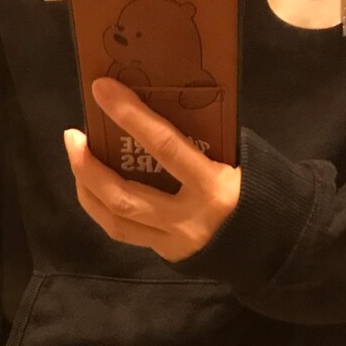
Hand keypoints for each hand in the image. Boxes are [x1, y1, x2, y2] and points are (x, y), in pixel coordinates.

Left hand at [63, 76, 240, 263]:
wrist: (272, 245)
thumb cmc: (256, 189)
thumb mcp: (234, 160)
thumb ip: (198, 142)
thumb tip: (153, 110)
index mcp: (212, 187)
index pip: (163, 146)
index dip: (129, 116)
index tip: (101, 89)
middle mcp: (187, 220)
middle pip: (123, 196)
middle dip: (89, 166)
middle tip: (73, 136)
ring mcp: (173, 243)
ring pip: (116, 221)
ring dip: (87, 190)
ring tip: (77, 161)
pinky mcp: (166, 256)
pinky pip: (126, 233)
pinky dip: (104, 208)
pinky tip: (94, 189)